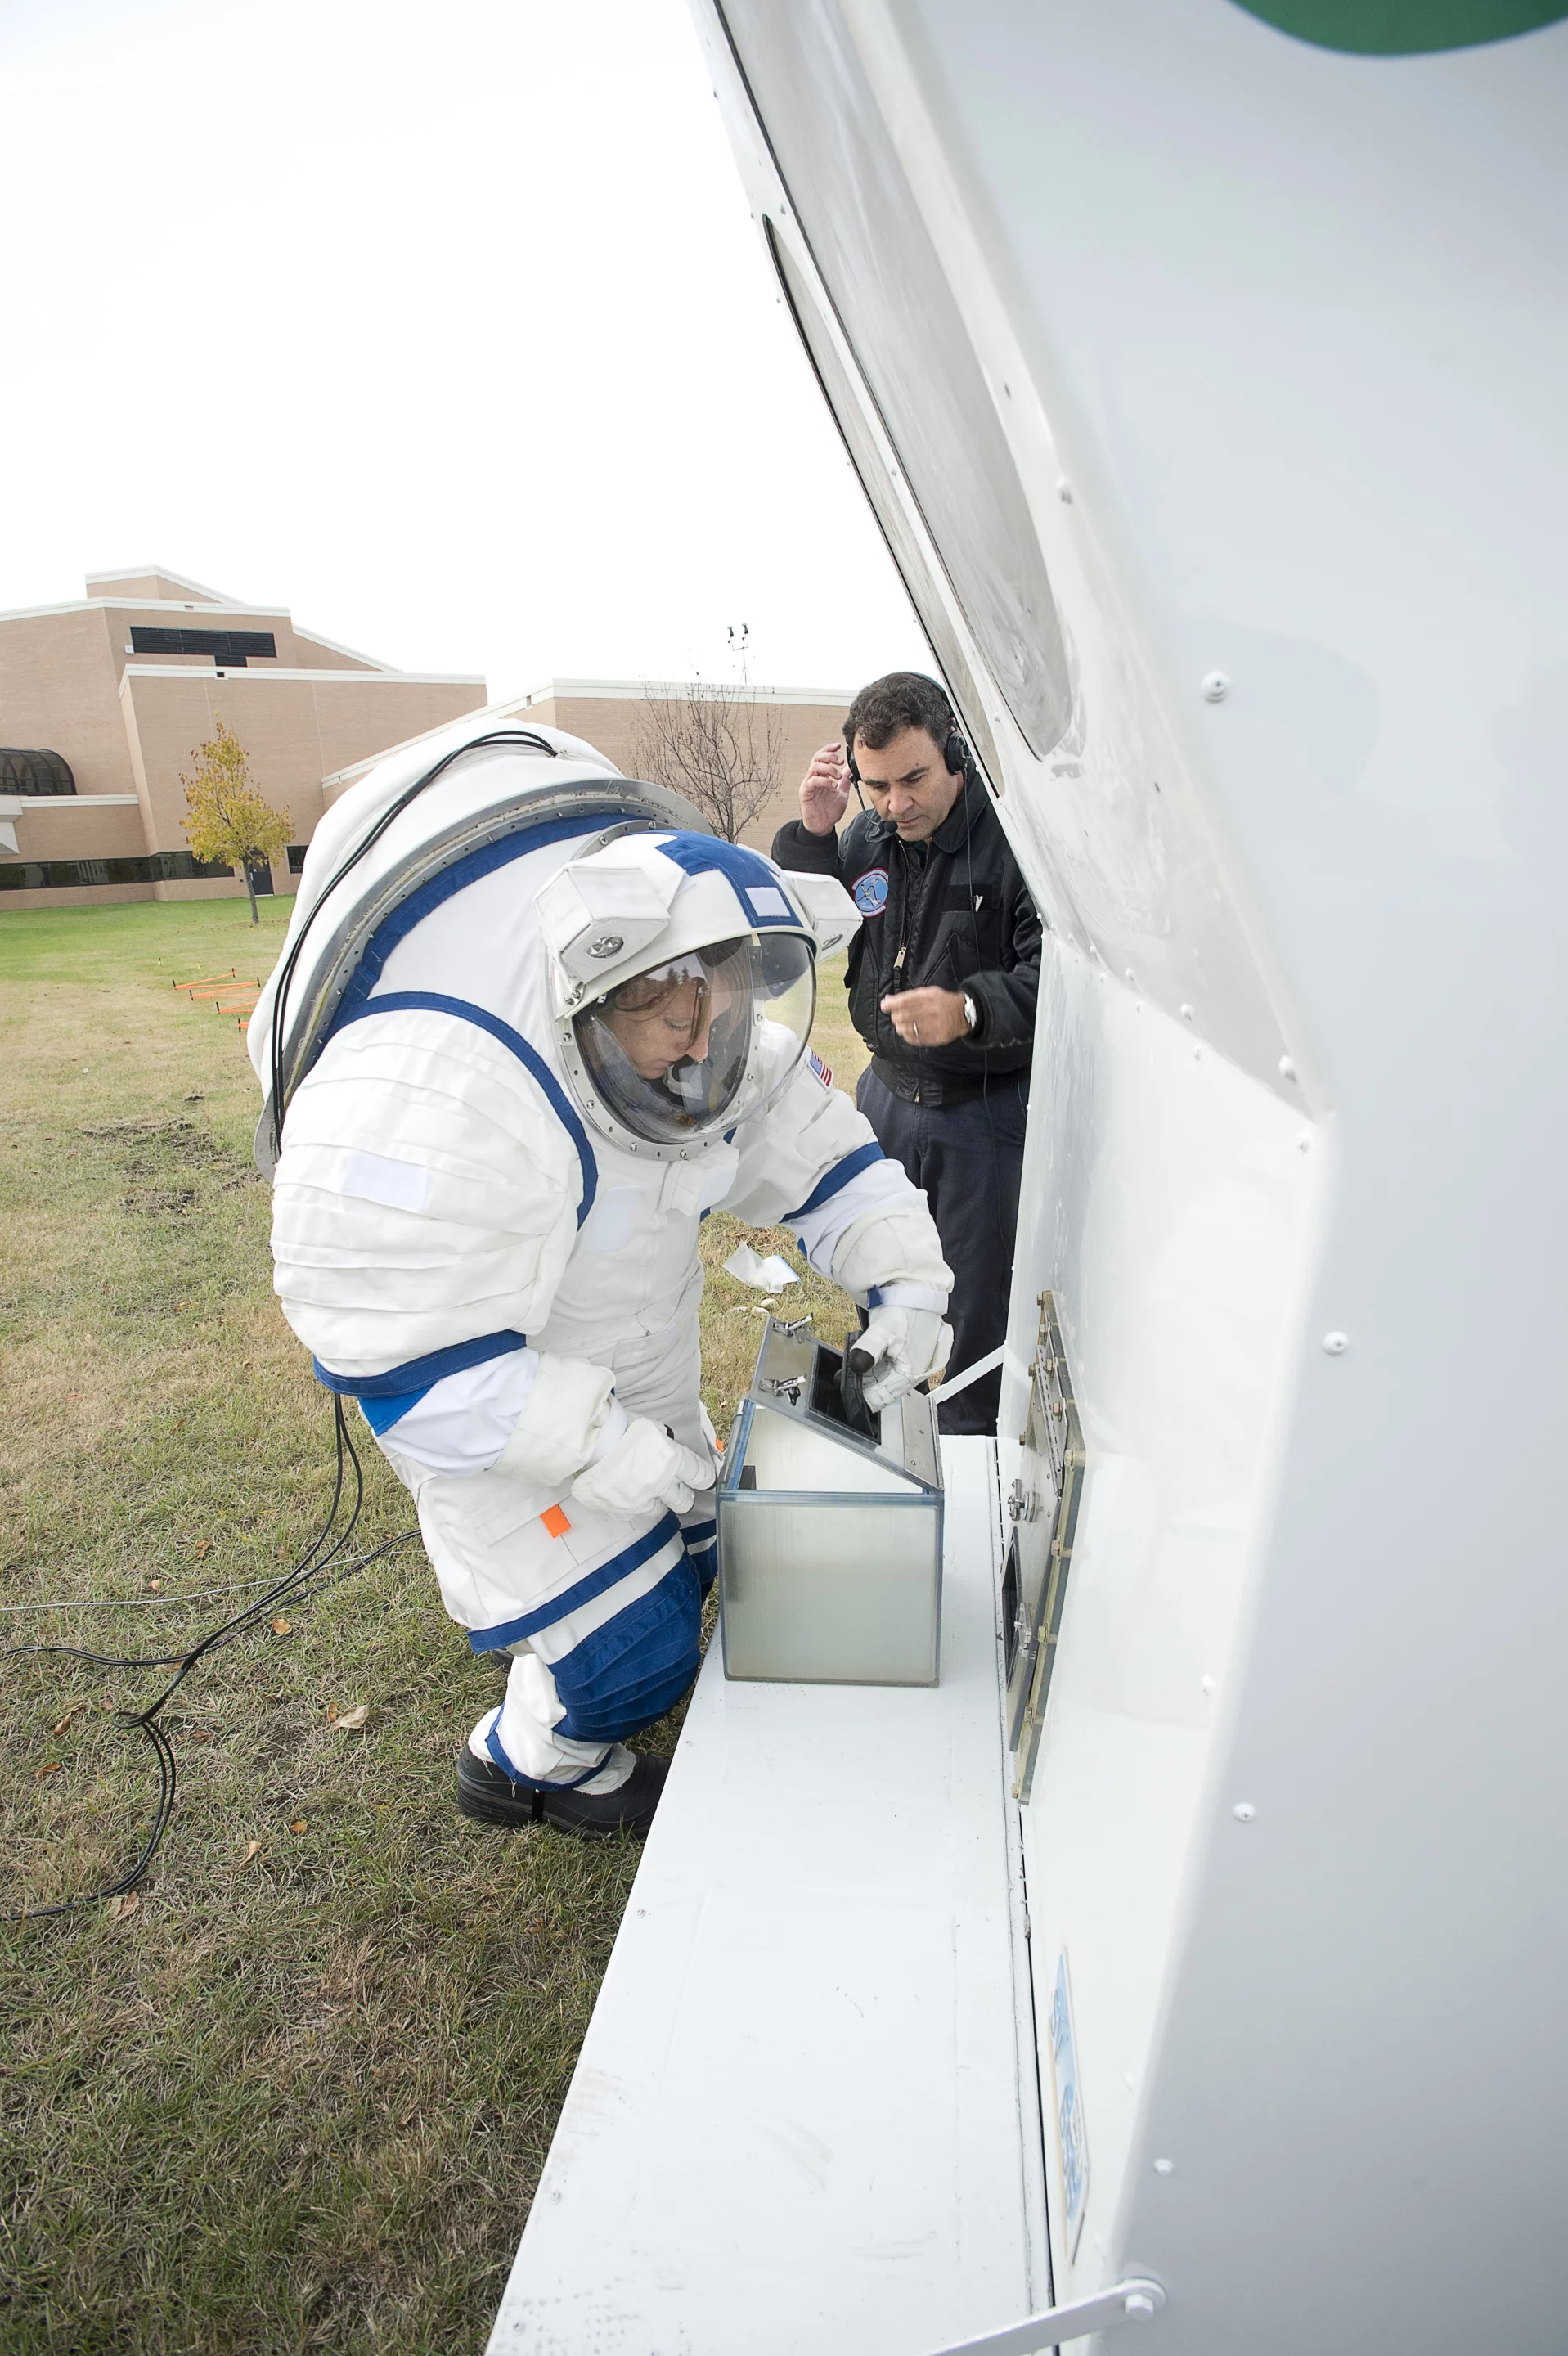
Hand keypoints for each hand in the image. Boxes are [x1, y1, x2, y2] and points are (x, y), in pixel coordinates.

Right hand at [571, 1417, 714, 1520]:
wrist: (586, 1441)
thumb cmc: (618, 1427)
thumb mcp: (651, 1428)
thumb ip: (666, 1444)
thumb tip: (670, 1449)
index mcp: (672, 1460)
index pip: (701, 1476)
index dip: (704, 1478)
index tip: (703, 1479)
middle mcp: (661, 1483)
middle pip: (684, 1500)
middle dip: (682, 1494)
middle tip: (676, 1487)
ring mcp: (640, 1499)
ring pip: (660, 1510)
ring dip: (657, 1501)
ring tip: (646, 1488)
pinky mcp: (621, 1509)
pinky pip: (633, 1513)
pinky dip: (632, 1505)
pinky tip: (626, 1493)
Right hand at [800, 740, 851, 835]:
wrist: (823, 826)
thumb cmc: (829, 811)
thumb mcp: (842, 793)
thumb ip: (845, 781)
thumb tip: (850, 769)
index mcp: (821, 776)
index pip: (822, 757)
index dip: (829, 749)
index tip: (839, 746)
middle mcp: (813, 778)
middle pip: (817, 758)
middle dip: (829, 756)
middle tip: (840, 761)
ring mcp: (808, 784)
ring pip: (815, 767)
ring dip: (828, 768)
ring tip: (838, 776)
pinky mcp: (805, 793)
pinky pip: (813, 781)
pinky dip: (824, 781)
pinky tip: (833, 785)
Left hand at [851, 1306, 952, 1411]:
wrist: (918, 1290)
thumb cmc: (909, 1308)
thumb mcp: (885, 1329)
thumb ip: (869, 1348)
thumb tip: (857, 1364)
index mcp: (911, 1372)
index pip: (884, 1397)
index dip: (865, 1398)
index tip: (848, 1394)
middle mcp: (912, 1371)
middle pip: (883, 1388)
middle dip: (864, 1385)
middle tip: (845, 1379)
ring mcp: (909, 1362)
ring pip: (884, 1378)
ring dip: (868, 1375)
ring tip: (850, 1369)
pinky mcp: (904, 1353)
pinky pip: (886, 1366)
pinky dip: (874, 1364)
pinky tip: (863, 1358)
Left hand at [880, 986, 971, 1046]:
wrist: (964, 1013)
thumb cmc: (942, 1001)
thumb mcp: (928, 993)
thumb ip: (909, 996)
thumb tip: (887, 1000)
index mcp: (930, 997)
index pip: (906, 1000)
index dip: (892, 1004)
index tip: (884, 1006)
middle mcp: (932, 1010)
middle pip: (905, 1015)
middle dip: (895, 1016)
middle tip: (895, 1016)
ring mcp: (935, 1025)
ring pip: (909, 1028)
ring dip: (900, 1027)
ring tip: (900, 1025)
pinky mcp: (937, 1037)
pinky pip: (917, 1039)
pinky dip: (908, 1036)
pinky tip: (907, 1033)